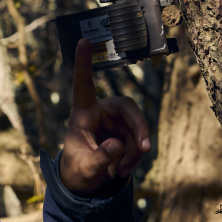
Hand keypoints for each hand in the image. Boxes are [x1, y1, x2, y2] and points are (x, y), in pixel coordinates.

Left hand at [59, 38, 151, 193]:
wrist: (85, 181)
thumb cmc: (78, 169)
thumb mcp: (86, 168)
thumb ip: (101, 157)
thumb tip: (117, 145)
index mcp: (82, 113)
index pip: (83, 85)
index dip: (83, 64)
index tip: (83, 41)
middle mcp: (101, 111)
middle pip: (128, 107)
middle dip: (139, 128)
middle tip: (144, 149)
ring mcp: (116, 121)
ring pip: (138, 127)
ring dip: (136, 150)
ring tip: (123, 171)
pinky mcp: (127, 130)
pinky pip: (140, 138)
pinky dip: (136, 155)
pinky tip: (125, 170)